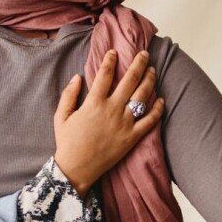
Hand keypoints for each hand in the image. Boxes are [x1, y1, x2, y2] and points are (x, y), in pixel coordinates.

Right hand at [53, 50, 164, 194]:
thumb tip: (77, 77)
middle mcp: (112, 109)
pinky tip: (161, 100)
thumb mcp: (60, 116)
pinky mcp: (132, 138)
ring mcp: (124, 124)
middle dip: (138, 64)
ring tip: (152, 71)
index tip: (115, 52)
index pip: (105, 74)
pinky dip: (157, 109)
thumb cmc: (67, 142)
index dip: (110, 60)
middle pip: (130, 80)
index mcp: (93, 102)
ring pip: (142, 96)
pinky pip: (149, 121)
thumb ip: (69, 95)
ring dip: (149, 81)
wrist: (76, 169)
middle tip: (144, 54)